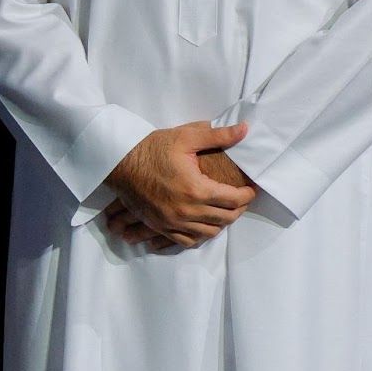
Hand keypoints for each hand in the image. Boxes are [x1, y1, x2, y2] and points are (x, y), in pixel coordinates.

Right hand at [103, 121, 255, 248]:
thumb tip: (244, 130)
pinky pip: (188, 240)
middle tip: (242, 198)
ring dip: (222, 223)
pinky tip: (204, 225)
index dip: (247, 195)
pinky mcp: (161, 227)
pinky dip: (201, 235)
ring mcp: (173, 222)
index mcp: (196, 189)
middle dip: (238, 209)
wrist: (120, 163)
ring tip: (226, 210)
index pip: (233, 200)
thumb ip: (218, 135)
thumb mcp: (186, 136)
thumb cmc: (153, 148)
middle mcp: (187, 211)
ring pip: (209, 233)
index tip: (251, 188)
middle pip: (224, 218)